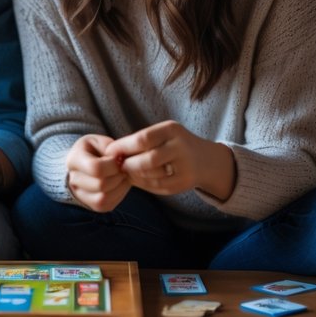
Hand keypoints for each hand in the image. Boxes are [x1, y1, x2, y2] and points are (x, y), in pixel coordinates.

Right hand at [66, 134, 130, 212]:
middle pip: (100, 185)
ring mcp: (80, 195)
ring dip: (119, 188)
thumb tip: (120, 159)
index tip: (118, 159)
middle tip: (123, 168)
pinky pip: (106, 205)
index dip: (113, 165)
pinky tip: (119, 184)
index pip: (95, 168)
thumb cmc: (93, 149)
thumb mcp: (98, 140)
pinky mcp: (90, 205)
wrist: (83, 163)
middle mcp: (72, 180)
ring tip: (122, 176)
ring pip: (103, 199)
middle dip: (118, 176)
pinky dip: (118, 195)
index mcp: (73, 160)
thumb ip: (108, 147)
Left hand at [106, 120, 233, 198]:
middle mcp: (181, 147)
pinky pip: (157, 186)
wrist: (205, 160)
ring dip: (134, 175)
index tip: (110, 151)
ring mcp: (185, 167)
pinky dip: (143, 184)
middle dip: (128, 164)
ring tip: (127, 172)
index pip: (143, 138)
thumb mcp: (163, 134)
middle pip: (147, 160)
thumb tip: (111, 151)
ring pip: (151, 175)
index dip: (123, 146)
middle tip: (119, 165)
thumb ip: (141, 141)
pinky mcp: (184, 184)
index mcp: (172, 130)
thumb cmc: (173, 144)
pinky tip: (137, 179)